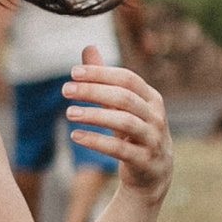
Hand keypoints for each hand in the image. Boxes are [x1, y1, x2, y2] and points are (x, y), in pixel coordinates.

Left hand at [59, 50, 171, 205]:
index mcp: (151, 98)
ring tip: (69, 113)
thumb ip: (105, 80)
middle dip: (94, 92)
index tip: (73, 72)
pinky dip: (97, 141)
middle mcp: (156, 117)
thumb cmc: (133, 133)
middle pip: (124, 98)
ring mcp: (153, 139)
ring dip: (95, 116)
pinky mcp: (144, 161)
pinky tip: (75, 136)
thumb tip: (88, 48)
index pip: (127, 79)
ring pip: (124, 122)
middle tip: (65, 90)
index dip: (101, 73)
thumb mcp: (121, 106)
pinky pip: (120, 150)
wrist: (153, 174)